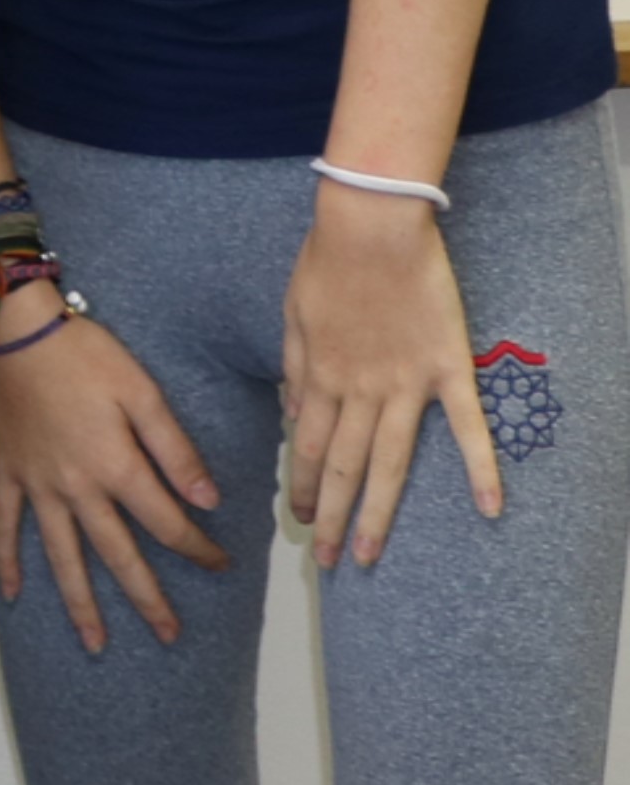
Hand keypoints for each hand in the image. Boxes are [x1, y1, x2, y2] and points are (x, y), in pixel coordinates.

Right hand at [0, 287, 229, 648]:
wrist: (14, 330)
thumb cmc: (84, 354)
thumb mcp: (143, 393)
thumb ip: (175, 449)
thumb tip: (209, 498)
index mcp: (117, 468)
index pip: (167, 523)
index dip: (199, 548)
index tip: (222, 564)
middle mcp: (77, 488)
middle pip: (118, 555)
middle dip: (146, 598)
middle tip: (168, 635)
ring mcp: (38, 485)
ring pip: (62, 554)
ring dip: (79, 601)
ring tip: (95, 641)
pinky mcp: (8, 473)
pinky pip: (6, 525)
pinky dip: (7, 559)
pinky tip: (14, 593)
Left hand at [283, 183, 501, 569]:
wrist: (372, 224)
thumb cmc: (327, 262)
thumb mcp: (292, 316)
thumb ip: (296, 371)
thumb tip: (294, 416)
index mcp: (319, 377)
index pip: (303, 447)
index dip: (299, 487)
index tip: (294, 520)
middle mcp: (359, 391)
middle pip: (342, 466)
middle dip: (330, 516)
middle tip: (327, 560)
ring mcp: (406, 384)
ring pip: (389, 461)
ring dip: (378, 512)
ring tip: (368, 554)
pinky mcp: (448, 369)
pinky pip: (468, 428)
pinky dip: (481, 469)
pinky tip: (491, 509)